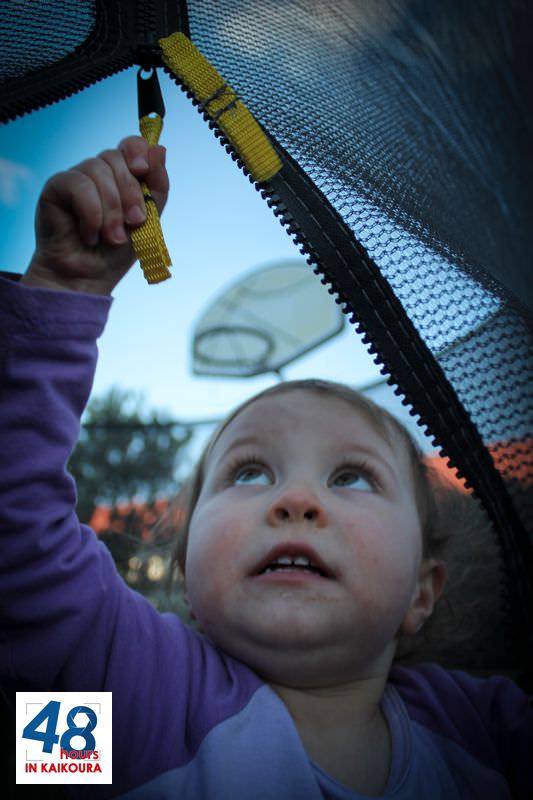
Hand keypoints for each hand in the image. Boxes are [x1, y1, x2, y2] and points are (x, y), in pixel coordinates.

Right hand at [20, 136, 168, 294]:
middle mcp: (98, 173)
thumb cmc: (115, 253)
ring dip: (111, 209)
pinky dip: (91, 213)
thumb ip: (156, 187)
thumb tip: (159, 149)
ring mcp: (76, 178)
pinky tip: (89, 234)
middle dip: (130, 193)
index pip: (131, 145)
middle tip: (134, 222)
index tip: (142, 170)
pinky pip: (78, 185)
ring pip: (98, 170)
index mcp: (121, 177)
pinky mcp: (56, 187)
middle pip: (116, 157)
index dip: (138, 151)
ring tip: (112, 237)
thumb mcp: (147, 220)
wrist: (89, 277)